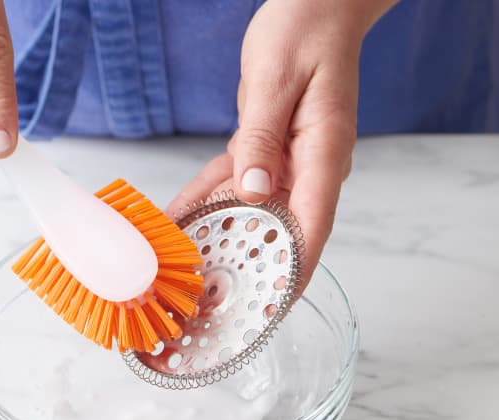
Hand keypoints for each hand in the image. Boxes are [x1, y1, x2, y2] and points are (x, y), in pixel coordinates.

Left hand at [167, 0, 394, 292]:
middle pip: (280, 231)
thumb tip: (255, 191)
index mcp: (322, 153)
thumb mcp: (276, 80)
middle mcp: (308, 167)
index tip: (270, 309)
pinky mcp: (266, 152)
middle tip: (211, 303)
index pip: (312, 228)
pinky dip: (205, 202)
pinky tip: (176, 221)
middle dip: (249, 269)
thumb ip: (263, 138)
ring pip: (250, 213)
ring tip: (183, 272)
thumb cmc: (304, 31)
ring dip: (219, 240)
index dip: (292, 273)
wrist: (312, 7)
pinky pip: (232, 185)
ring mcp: (287, 162)